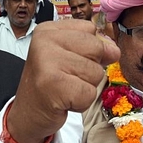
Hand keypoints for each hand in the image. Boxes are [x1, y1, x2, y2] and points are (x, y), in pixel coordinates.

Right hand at [5, 20, 119, 142]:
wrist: (28, 113)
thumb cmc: (51, 83)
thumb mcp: (69, 55)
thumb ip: (93, 46)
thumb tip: (114, 50)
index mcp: (48, 30)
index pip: (90, 29)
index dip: (90, 50)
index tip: (69, 61)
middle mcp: (44, 42)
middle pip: (97, 49)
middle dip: (90, 69)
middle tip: (67, 77)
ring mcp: (47, 63)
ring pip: (96, 73)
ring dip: (86, 87)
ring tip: (65, 88)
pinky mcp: (53, 86)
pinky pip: (90, 93)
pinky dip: (81, 102)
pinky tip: (64, 100)